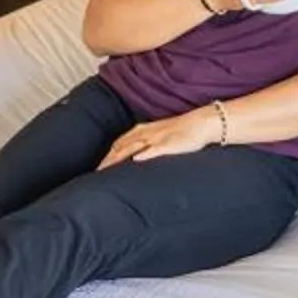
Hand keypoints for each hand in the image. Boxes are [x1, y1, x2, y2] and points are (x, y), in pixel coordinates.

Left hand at [100, 109, 219, 167]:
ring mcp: (157, 138)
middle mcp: (146, 133)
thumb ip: (146, 144)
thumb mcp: (160, 136)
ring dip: (119, 158)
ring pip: (133, 147)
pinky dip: (144, 154)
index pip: (118, 144)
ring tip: (106, 170)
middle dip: (107, 160)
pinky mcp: (169, 144)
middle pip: (121, 146)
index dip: (106, 156)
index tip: (96, 168)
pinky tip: (136, 160)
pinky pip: (155, 149)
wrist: (202, 123)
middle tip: (95, 173)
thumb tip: (134, 157)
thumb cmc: (183, 131)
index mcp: (142, 131)